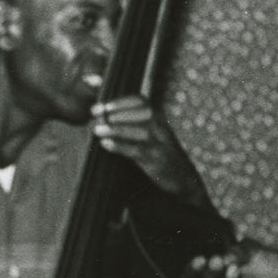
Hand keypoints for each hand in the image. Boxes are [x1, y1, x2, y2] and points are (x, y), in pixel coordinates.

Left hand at [90, 95, 211, 207]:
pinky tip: (106, 144)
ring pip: (141, 131)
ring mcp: (161, 144)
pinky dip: (121, 146)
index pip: (141, 101)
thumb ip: (131, 121)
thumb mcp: (149, 132)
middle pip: (141, 112)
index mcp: (158, 118)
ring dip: (116, 128)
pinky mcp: (158, 161)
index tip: (101, 106)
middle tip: (95, 114)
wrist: (182, 177)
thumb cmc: (158, 151)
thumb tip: (104, 112)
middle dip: (116, 111)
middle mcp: (161, 128)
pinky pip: (139, 151)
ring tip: (98, 129)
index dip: (120, 101)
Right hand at [183, 240, 277, 277]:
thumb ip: (237, 251)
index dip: (192, 270)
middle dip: (208, 274)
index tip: (200, 259)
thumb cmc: (267, 262)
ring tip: (236, 271)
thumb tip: (224, 257)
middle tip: (217, 261)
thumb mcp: (252, 250)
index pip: (193, 277)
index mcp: (214, 275)